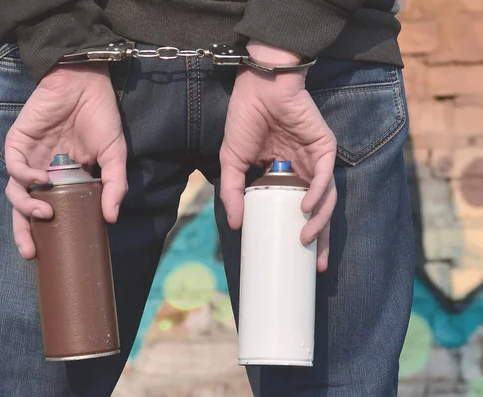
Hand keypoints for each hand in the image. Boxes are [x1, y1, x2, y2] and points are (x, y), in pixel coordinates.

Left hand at [4, 64, 127, 259]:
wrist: (86, 82)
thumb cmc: (100, 117)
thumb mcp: (114, 156)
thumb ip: (114, 186)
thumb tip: (111, 218)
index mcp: (63, 178)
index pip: (49, 208)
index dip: (45, 230)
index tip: (50, 253)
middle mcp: (43, 171)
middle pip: (24, 208)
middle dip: (23, 231)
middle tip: (30, 253)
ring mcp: (29, 157)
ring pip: (14, 191)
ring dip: (25, 206)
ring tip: (44, 212)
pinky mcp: (19, 141)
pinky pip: (13, 166)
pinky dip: (24, 177)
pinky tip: (41, 179)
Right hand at [219, 40, 336, 271]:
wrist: (258, 87)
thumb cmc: (245, 119)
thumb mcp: (233, 162)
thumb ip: (234, 192)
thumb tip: (234, 224)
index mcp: (284, 174)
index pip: (296, 209)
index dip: (298, 232)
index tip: (295, 258)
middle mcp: (303, 171)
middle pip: (317, 211)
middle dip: (319, 239)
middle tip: (316, 267)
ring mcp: (315, 159)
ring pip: (326, 198)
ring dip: (319, 221)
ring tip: (305, 240)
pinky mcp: (324, 146)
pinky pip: (324, 176)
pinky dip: (317, 193)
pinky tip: (305, 207)